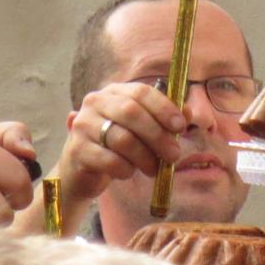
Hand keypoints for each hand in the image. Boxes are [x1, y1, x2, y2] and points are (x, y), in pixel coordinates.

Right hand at [57, 82, 189, 209]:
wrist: (82, 171)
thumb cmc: (116, 147)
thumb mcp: (141, 131)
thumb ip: (164, 120)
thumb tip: (187, 113)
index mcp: (114, 92)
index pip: (141, 91)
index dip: (164, 108)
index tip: (181, 127)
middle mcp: (95, 103)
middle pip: (132, 113)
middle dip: (158, 135)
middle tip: (173, 155)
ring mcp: (83, 125)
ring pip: (122, 139)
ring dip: (145, 157)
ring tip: (153, 169)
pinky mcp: (77, 149)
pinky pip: (110, 160)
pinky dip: (125, 169)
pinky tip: (128, 172)